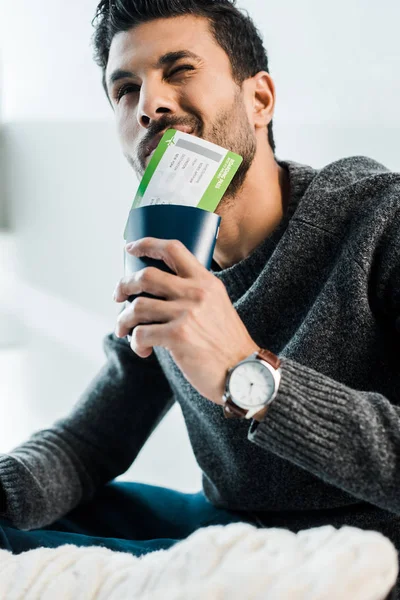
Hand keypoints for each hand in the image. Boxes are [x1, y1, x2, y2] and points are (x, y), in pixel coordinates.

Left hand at [113, 238, 257, 404]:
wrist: (244, 373)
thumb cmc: (227, 344)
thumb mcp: (218, 306)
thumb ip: (195, 294)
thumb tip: (157, 292)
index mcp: (206, 282)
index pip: (173, 249)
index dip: (147, 244)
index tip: (130, 248)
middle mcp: (196, 293)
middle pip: (146, 276)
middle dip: (124, 285)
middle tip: (118, 297)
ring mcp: (186, 314)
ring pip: (137, 306)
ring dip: (124, 320)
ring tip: (125, 330)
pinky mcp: (178, 336)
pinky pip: (141, 333)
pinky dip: (135, 342)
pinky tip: (144, 350)